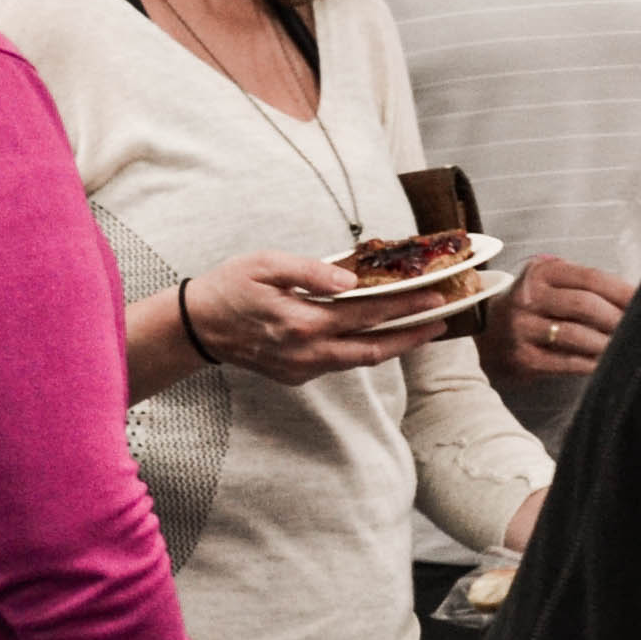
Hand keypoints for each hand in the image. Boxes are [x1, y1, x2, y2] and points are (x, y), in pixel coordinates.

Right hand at [179, 247, 451, 382]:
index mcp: (302, 322)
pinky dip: (365, 348)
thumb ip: (311, 271)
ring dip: (393, 345)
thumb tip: (351, 280)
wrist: (197, 326)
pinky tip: (380, 334)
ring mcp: (303, 368)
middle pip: (374, 348)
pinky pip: (340, 362)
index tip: (435, 298)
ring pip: (360, 360)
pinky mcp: (297, 375)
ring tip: (421, 330)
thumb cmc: (230, 286)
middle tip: (443, 320)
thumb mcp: (266, 265)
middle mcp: (308, 352)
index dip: (404, 307)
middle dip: (412, 334)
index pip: (367, 314)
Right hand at [495, 254, 632, 382]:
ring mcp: (522, 328)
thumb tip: (636, 296)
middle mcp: (528, 297)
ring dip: (607, 343)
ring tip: (626, 347)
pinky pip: (566, 362)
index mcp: (541, 272)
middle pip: (585, 305)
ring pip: (576, 334)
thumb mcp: (550, 283)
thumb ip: (584, 283)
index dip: (623, 291)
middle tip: (640, 328)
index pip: (591, 278)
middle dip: (617, 318)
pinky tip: (606, 364)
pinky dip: (591, 363)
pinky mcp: (523, 358)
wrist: (486, 333)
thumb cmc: (534, 306)